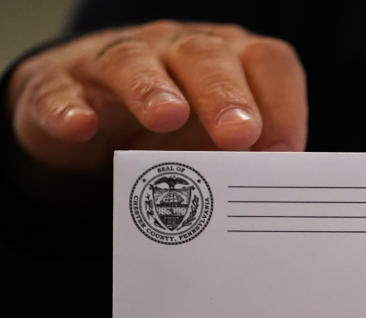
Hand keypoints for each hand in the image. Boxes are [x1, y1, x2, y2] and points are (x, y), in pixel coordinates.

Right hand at [7, 20, 306, 170]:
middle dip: (224, 94)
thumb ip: (251, 164)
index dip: (283, 106)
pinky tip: (80, 127)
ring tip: (167, 117)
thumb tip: (283, 199)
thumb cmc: (175, 134)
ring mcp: (114, 64)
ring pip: (132, 62)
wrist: (87, 121)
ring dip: (151, 89)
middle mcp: (175, 52)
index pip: (267, 63)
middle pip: (205, 57)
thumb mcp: (218, 148)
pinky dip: (68, 108)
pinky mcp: (60, 88)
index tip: (286, 156)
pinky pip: (61, 92)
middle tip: (239, 134)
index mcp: (230, 62)